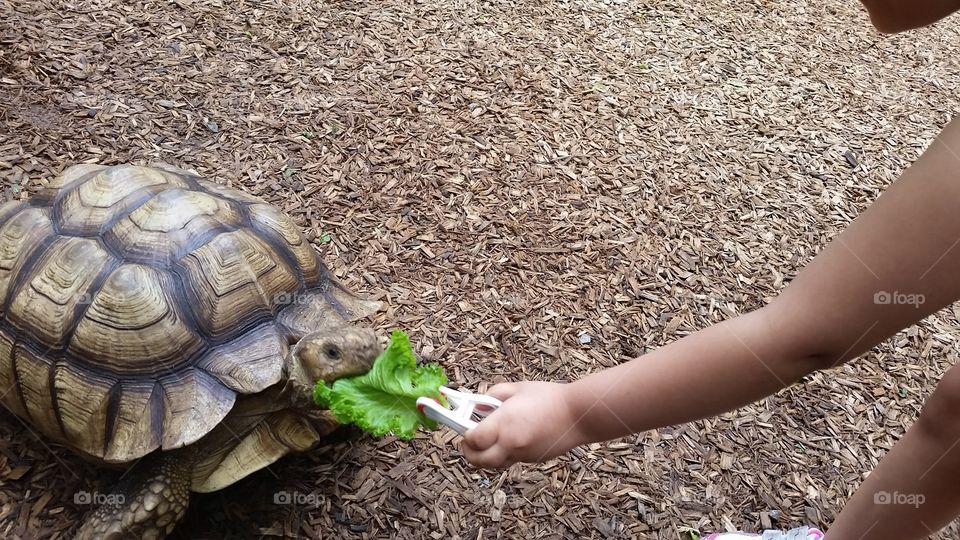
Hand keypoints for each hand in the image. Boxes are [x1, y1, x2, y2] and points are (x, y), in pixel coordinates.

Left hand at [460, 381, 585, 467]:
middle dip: (469, 453)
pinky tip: (513, 437)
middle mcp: (510, 444)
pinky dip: (506, 452)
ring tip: (489, 439)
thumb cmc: (550, 398)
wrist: (579, 415)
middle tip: (468, 442)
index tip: (463, 427)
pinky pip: (512, 459)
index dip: (465, 434)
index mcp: (503, 424)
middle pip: (479, 461)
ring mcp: (523, 455)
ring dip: (486, 455)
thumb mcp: (517, 388)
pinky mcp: (533, 460)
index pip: (472, 439)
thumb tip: (480, 405)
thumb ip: (494, 395)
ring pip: (495, 463)